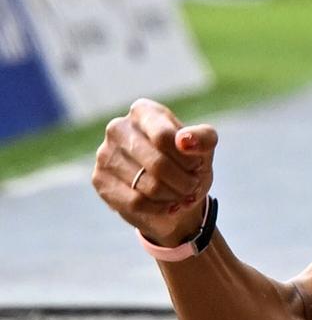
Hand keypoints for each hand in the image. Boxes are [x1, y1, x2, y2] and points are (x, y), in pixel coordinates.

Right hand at [92, 99, 218, 248]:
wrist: (173, 194)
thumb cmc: (188, 164)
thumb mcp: (204, 149)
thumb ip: (203, 138)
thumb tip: (185, 140)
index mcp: (144, 112)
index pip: (164, 137)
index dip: (187, 159)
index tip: (196, 165)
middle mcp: (118, 128)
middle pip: (158, 164)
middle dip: (184, 182)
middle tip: (192, 185)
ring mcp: (105, 154)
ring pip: (148, 186)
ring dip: (173, 196)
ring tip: (179, 194)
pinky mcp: (99, 179)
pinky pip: (135, 202)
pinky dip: (158, 208)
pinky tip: (165, 204)